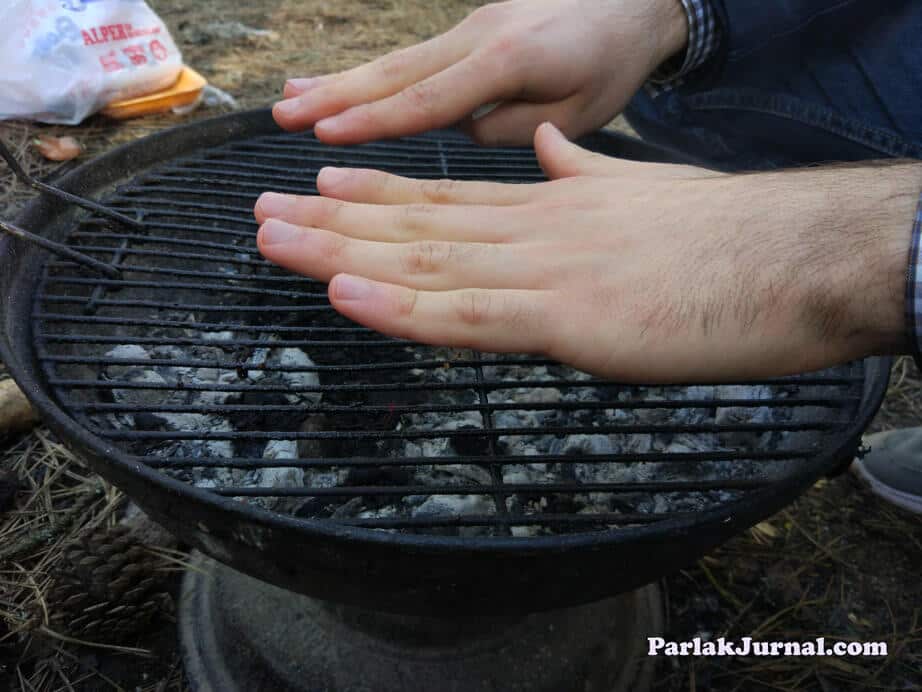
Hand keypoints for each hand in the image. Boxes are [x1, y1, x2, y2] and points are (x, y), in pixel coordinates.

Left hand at [255, 124, 913, 381]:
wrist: (789, 258)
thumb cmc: (722, 236)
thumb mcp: (640, 190)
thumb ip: (585, 173)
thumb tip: (552, 149)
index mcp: (550, 208)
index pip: (447, 200)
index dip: (379, 195)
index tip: (324, 187)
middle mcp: (532, 232)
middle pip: (417, 226)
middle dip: (334, 222)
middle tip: (265, 215)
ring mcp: (543, 273)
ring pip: (424, 264)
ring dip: (341, 255)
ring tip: (275, 243)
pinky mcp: (566, 321)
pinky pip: (465, 317)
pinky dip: (399, 308)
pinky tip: (344, 293)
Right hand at [273, 0, 687, 144]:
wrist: (631, 0)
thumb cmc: (609, 61)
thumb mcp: (580, 110)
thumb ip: (514, 125)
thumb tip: (463, 129)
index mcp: (507, 61)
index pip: (430, 99)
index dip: (377, 120)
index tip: (326, 134)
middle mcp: (476, 38)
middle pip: (396, 73)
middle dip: (337, 96)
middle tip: (284, 115)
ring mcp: (468, 29)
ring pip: (394, 61)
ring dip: (340, 80)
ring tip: (290, 98)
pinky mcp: (466, 32)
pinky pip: (410, 57)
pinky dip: (369, 72)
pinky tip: (338, 83)